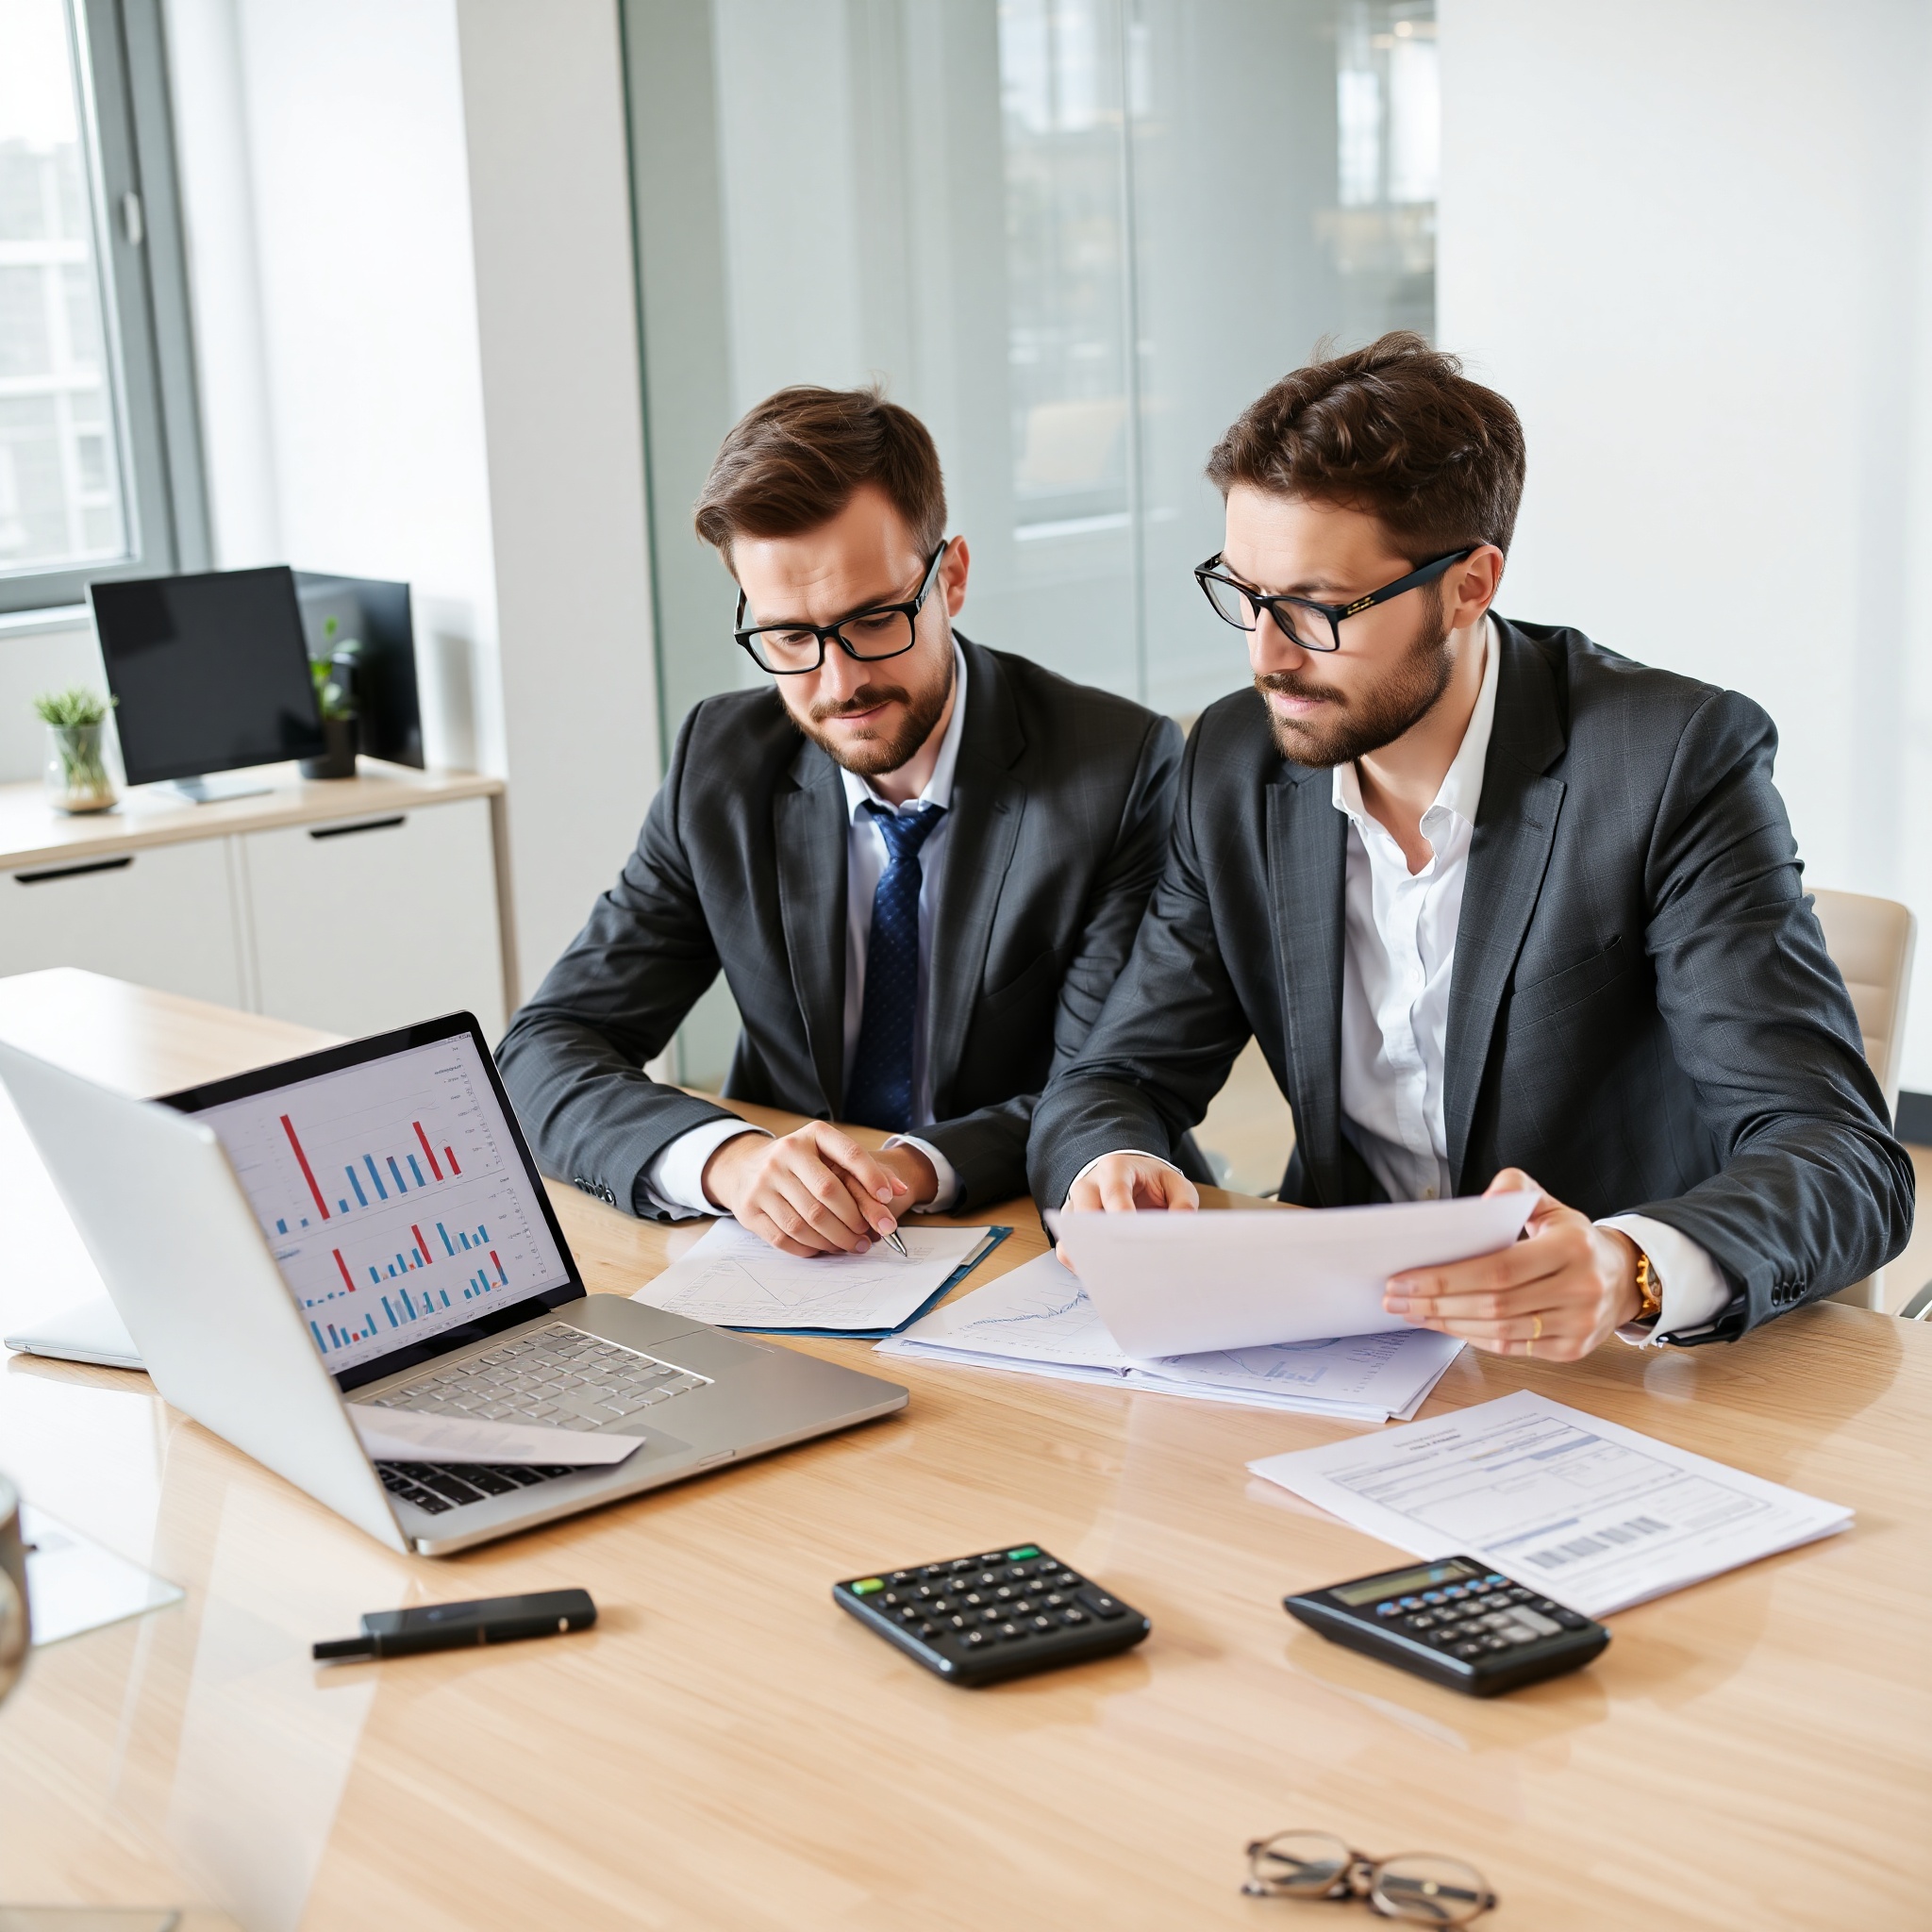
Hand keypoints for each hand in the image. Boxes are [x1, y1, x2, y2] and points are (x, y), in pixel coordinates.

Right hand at [702, 1123, 913, 1257]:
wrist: (743, 1167)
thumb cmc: (800, 1163)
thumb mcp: (828, 1154)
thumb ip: (865, 1169)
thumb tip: (899, 1190)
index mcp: (811, 1136)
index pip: (849, 1153)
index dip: (872, 1176)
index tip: (887, 1199)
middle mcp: (784, 1154)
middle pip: (828, 1193)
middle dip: (854, 1219)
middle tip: (870, 1235)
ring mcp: (763, 1183)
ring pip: (806, 1221)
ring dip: (835, 1239)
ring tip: (853, 1245)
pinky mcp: (750, 1210)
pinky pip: (785, 1237)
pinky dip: (809, 1248)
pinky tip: (824, 1248)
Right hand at [1057, 1153, 1197, 1267]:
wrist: (1130, 1176)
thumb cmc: (1149, 1182)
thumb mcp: (1173, 1183)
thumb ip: (1182, 1200)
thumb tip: (1183, 1222)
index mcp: (1114, 1168)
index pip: (1113, 1191)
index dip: (1121, 1214)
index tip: (1134, 1237)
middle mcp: (1088, 1185)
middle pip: (1083, 1213)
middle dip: (1101, 1239)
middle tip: (1123, 1264)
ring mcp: (1076, 1206)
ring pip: (1070, 1234)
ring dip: (1088, 1256)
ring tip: (1113, 1276)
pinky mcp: (1071, 1227)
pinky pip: (1065, 1248)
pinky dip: (1080, 1264)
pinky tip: (1102, 1276)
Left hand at [1380, 1168, 1642, 1361]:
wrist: (1622, 1277)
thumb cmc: (1573, 1239)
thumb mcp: (1549, 1205)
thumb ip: (1516, 1189)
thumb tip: (1483, 1203)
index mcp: (1571, 1247)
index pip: (1499, 1268)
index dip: (1447, 1276)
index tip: (1404, 1277)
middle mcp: (1580, 1288)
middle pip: (1493, 1303)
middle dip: (1436, 1301)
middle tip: (1395, 1298)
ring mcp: (1579, 1323)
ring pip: (1499, 1330)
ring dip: (1448, 1322)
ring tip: (1412, 1311)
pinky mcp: (1572, 1349)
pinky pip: (1512, 1347)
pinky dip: (1472, 1337)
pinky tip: (1445, 1323)